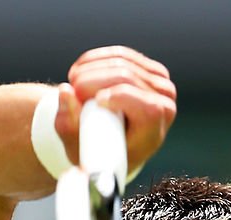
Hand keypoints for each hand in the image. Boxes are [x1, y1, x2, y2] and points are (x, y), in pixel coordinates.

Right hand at [54, 45, 176, 177]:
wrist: (111, 147)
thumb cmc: (97, 153)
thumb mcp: (79, 147)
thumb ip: (69, 124)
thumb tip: (65, 92)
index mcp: (155, 132)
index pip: (148, 108)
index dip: (120, 98)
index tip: (94, 101)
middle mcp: (164, 105)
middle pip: (128, 78)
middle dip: (94, 79)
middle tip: (72, 87)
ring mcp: (160, 84)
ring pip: (122, 61)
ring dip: (91, 67)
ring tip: (73, 79)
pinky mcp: (150, 69)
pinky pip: (122, 54)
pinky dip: (97, 59)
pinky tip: (80, 68)